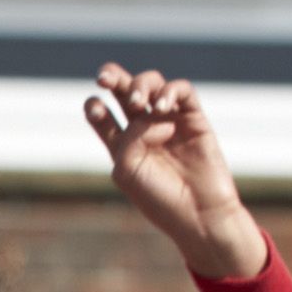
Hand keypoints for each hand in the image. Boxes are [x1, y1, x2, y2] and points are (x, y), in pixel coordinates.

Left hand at [89, 64, 265, 282]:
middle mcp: (144, 129)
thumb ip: (128, 138)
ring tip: (140, 104)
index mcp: (121, 144)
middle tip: (104, 78)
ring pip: (153, 85)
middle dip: (113, 78)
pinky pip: (182, 92)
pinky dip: (169, 92)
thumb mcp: (128, 169)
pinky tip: (161, 108)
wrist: (197, 213)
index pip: (102, 115)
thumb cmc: (158, 197)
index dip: (95, 105)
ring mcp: (170, 121)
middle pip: (126, 92)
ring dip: (141, 86)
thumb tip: (152, 113)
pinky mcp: (195, 119)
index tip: (94, 107)